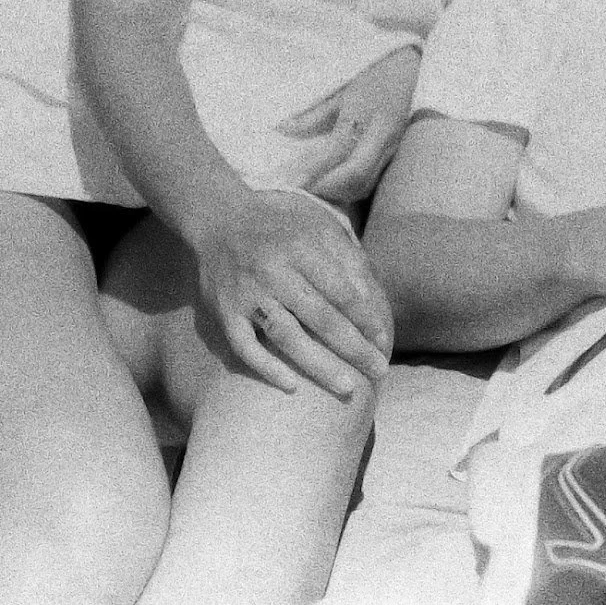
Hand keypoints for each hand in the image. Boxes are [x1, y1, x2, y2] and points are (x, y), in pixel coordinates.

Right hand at [193, 188, 392, 394]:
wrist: (218, 219)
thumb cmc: (280, 226)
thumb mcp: (317, 224)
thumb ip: (346, 257)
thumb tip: (374, 299)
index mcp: (300, 247)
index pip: (340, 290)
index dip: (366, 319)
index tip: (385, 342)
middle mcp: (273, 271)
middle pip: (319, 317)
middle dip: (353, 348)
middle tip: (379, 371)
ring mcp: (247, 294)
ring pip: (286, 336)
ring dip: (319, 365)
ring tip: (348, 388)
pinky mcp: (225, 313)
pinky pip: (245, 347)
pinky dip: (267, 368)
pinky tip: (292, 387)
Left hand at [284, 47, 421, 201]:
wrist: (418, 68)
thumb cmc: (378, 73)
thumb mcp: (344, 88)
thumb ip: (315, 114)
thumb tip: (283, 130)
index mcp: (364, 115)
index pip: (335, 152)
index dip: (313, 171)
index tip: (292, 183)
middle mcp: (381, 135)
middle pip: (355, 176)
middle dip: (328, 190)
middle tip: (303, 194)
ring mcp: (394, 148)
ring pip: (368, 183)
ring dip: (342, 194)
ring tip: (317, 193)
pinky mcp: (399, 155)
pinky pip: (376, 180)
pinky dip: (355, 189)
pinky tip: (340, 189)